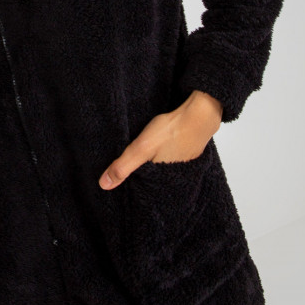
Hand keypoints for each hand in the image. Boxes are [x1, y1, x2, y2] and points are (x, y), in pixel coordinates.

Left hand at [98, 91, 222, 189]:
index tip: (121, 182)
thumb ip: (123, 166)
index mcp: (161, 180)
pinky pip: (172, 161)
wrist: (200, 115)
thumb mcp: (142, 147)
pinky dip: (164, 158)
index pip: (142, 189)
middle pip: (152, 180)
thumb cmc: (171, 131)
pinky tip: (160, 150)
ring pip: (162, 171)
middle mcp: (174, 178)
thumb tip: (104, 185)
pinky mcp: (188, 155)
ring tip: (143, 160)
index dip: (132, 185)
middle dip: (141, 177)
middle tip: (129, 171)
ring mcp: (183, 166)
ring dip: (153, 166)